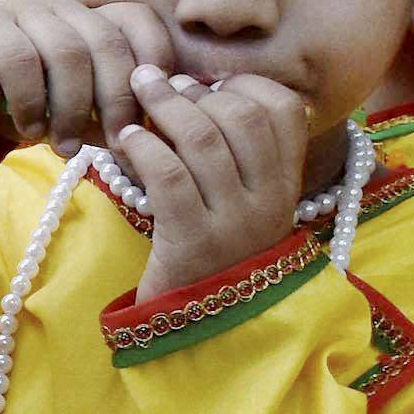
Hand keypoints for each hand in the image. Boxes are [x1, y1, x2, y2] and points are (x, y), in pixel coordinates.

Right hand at [0, 0, 173, 154]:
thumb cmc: (8, 98)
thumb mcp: (63, 108)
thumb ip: (100, 112)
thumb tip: (150, 135)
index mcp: (85, 19)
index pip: (137, 20)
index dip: (154, 62)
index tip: (152, 112)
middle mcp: (59, 8)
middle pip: (108, 41)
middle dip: (117, 98)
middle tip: (114, 144)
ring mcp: (21, 12)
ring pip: (68, 52)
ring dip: (72, 107)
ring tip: (64, 145)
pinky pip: (20, 60)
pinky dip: (31, 101)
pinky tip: (29, 128)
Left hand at [116, 69, 310, 299]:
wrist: (201, 331)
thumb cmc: (210, 255)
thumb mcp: (238, 203)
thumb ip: (235, 153)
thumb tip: (196, 85)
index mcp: (286, 188)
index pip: (286, 112)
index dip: (245, 83)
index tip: (209, 81)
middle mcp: (269, 203)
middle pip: (241, 118)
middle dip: (196, 90)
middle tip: (161, 81)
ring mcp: (234, 224)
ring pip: (204, 140)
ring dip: (165, 106)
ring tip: (139, 91)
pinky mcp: (193, 243)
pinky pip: (170, 176)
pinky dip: (145, 147)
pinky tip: (126, 138)